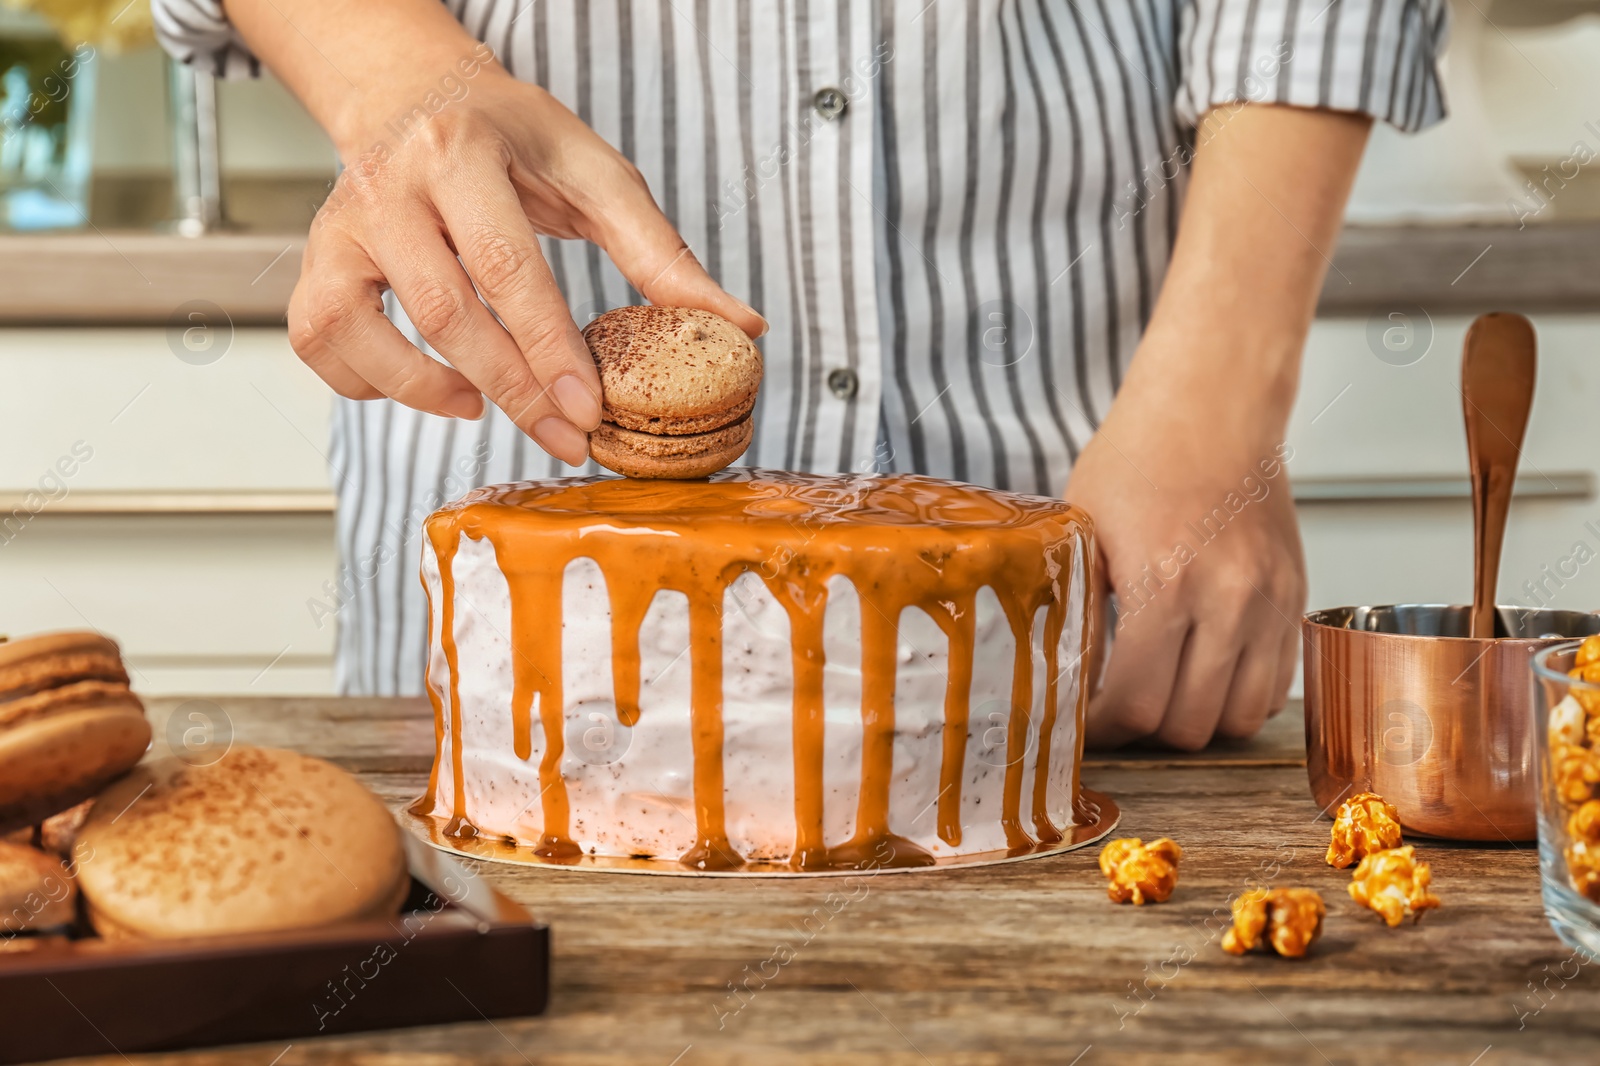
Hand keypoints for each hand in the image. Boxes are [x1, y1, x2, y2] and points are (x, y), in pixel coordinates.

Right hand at [287, 63, 763, 465]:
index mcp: (464, 154)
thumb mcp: (595, 173)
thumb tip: (739, 326)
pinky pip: (320, 339)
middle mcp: (391, 187)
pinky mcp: (316, 260)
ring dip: (424, 390)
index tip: (589, 409)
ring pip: (357, 328)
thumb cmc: (511, 138)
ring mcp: (341, 225)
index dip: (549, 346)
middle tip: (564, 436)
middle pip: (444, 309)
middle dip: (511, 388)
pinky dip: (366, 383)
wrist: (416, 94)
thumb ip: (661, 252)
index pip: (506, 266)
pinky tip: (429, 386)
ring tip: (483, 405)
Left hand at [1067, 385, 1304, 749]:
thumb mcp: (1085, 530)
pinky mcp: (1296, 597)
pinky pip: (1278, 684)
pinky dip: (1241, 697)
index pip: (1138, 704)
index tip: (1089, 723)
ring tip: (1164, 699)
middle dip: (1147, 731)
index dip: (1106, 729)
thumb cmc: (1142, 457)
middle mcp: (1228, 600)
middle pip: (1191, 724)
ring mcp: (1270, 602)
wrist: (1213, 409)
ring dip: (1198, 721)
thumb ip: (1080, 608)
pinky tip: (1207, 678)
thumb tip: (1065, 674)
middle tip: (1121, 713)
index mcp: (1165, 584)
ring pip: (1241, 716)